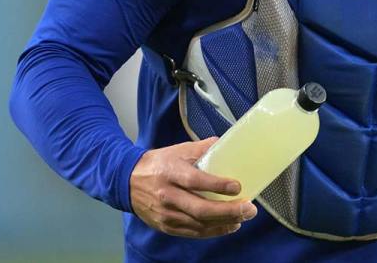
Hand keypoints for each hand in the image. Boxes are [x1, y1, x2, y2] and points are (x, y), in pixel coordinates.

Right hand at [129, 136, 258, 237]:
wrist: (127, 182)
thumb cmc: (157, 165)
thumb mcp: (177, 151)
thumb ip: (202, 148)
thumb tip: (227, 144)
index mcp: (170, 173)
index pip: (195, 181)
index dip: (217, 185)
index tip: (237, 186)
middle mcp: (167, 195)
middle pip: (200, 209)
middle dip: (228, 210)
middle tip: (249, 209)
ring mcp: (166, 214)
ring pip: (199, 224)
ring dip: (224, 223)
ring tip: (243, 217)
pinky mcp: (166, 226)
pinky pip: (193, 232)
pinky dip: (213, 231)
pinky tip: (229, 226)